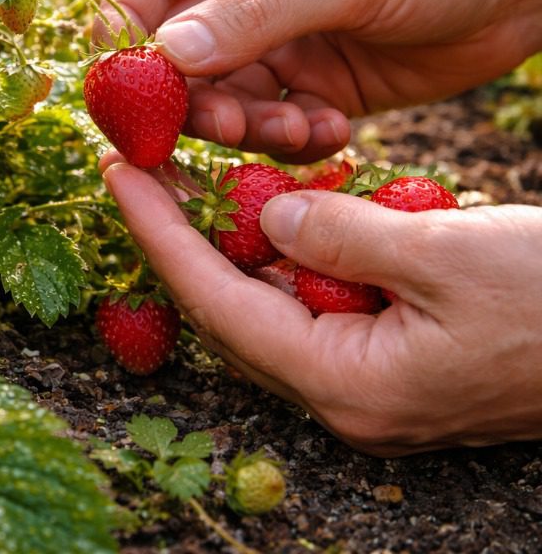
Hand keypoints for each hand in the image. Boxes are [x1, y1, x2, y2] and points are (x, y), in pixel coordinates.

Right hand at [101, 0, 541, 161]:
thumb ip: (255, 15)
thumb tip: (166, 55)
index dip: (124, 27)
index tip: (120, 83)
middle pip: (172, 51)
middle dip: (191, 96)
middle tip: (224, 124)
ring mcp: (272, 41)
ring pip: (218, 99)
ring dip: (247, 126)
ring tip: (300, 127)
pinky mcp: (304, 87)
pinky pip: (267, 127)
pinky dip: (289, 140)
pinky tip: (333, 130)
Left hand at [101, 157, 541, 455]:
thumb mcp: (445, 253)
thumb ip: (341, 233)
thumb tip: (265, 215)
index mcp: (346, 383)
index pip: (217, 302)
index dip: (159, 234)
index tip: (118, 173)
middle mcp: (344, 396)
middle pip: (231, 310)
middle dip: (183, 236)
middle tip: (143, 168)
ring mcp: (368, 382)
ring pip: (270, 306)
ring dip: (231, 243)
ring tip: (189, 176)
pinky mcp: (392, 360)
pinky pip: (316, 305)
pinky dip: (289, 255)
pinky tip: (273, 207)